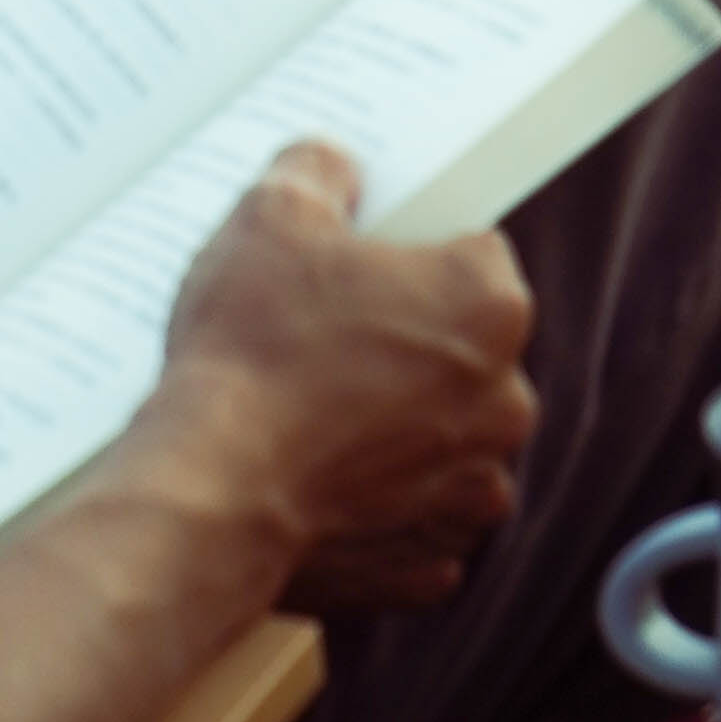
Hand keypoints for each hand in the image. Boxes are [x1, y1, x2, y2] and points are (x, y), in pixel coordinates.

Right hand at [155, 141, 537, 614]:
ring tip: (313, 409)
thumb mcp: (270, 215)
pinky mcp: (434, 555)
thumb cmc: (251, 347)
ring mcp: (474, 488)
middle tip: (324, 332)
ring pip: (445, 433)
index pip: (475, 252)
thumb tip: (335, 165)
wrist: (213, 490)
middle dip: (409, 338)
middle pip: (465, 347)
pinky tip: (317, 473)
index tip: (363, 262)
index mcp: (489, 305)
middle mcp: (507, 401)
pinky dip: (380, 499)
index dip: (415, 252)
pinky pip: (418, 512)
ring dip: (400, 423)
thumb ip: (318, 170)